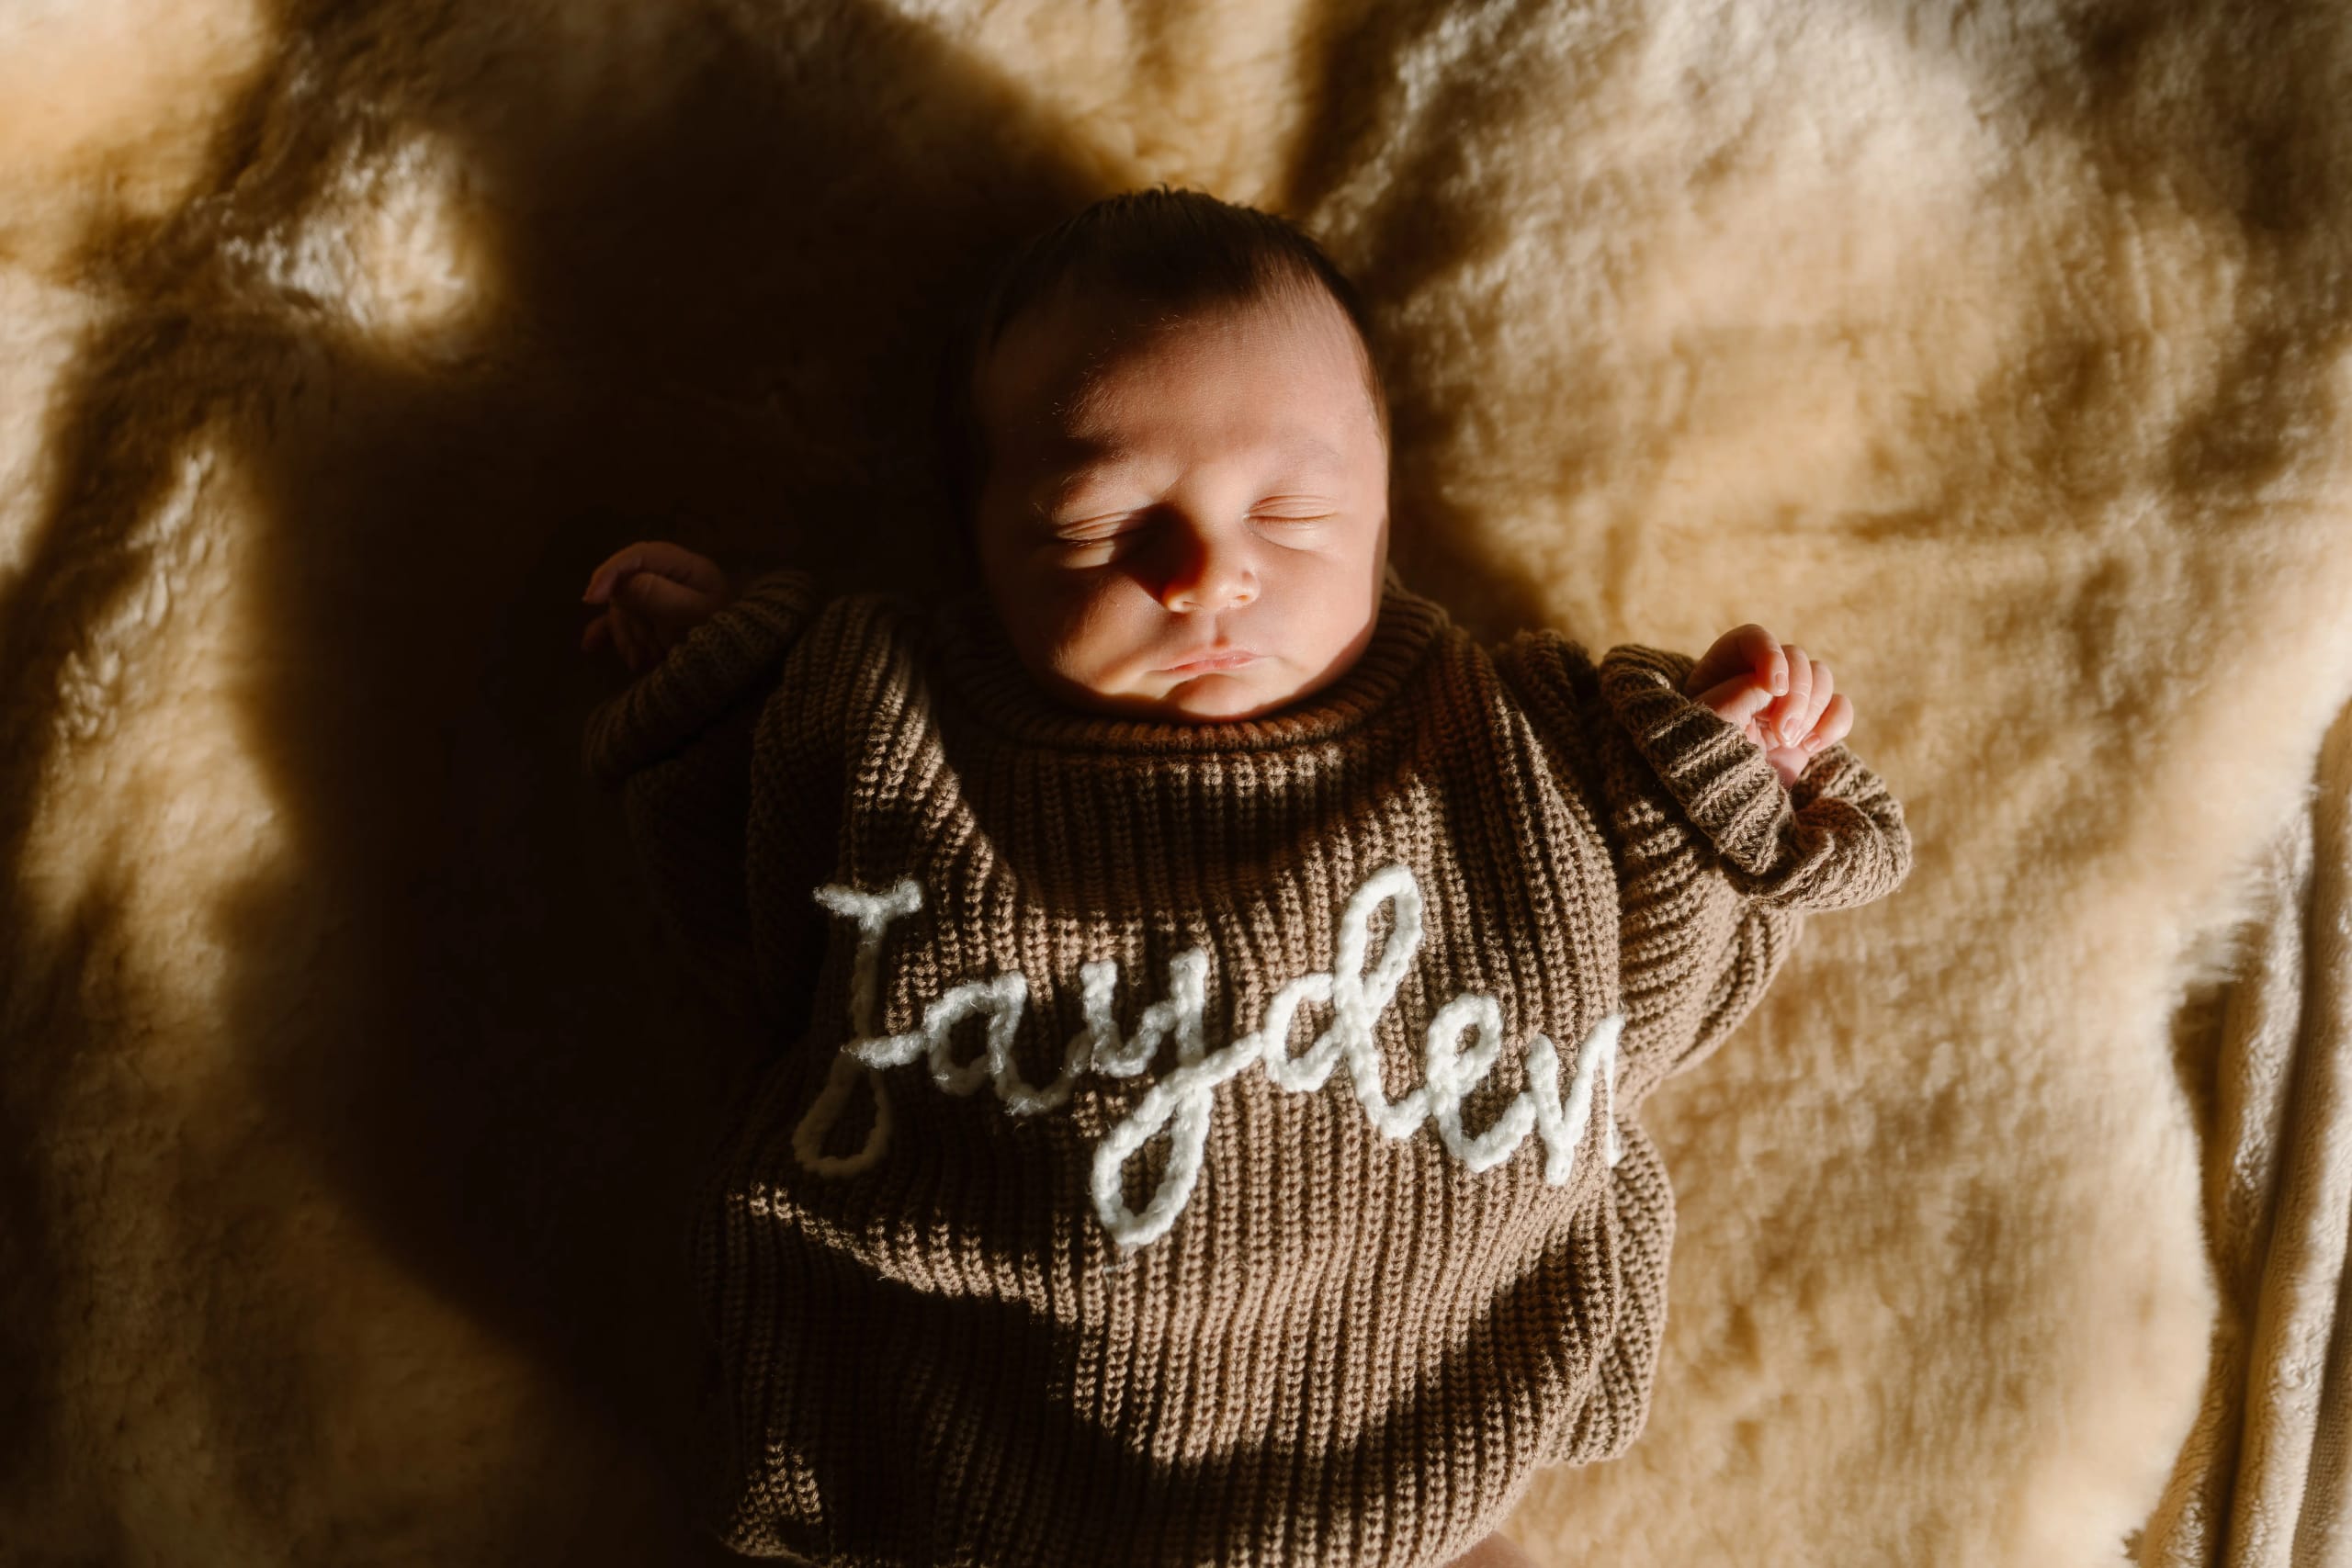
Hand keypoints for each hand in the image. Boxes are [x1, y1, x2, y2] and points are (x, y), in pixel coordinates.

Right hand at [580, 541, 733, 674]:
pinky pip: (624, 623)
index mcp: (686, 567)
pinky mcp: (655, 621)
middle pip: (628, 586)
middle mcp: (671, 578)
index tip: (592, 599)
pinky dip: (612, 635)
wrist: (747, 668)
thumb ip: (659, 595)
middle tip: (646, 651)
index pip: (639, 556)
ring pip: (624, 609)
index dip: (611, 573)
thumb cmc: (728, 636)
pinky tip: (591, 646)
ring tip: (644, 663)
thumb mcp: (696, 613)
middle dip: (629, 620)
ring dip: (628, 636)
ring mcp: (661, 599)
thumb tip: (619, 585)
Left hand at [1680, 623, 1854, 787]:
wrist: (1720, 807)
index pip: (1754, 639)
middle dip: (1795, 695)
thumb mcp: (1711, 720)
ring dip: (1811, 708)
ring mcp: (1788, 704)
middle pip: (1796, 657)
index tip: (1773, 687)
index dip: (1770, 655)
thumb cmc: (1702, 761)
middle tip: (1781, 732)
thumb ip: (1742, 690)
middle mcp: (1759, 680)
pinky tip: (1810, 746)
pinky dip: (1835, 723)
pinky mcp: (1810, 729)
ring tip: (1788, 741)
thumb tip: (1779, 685)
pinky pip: (1840, 708)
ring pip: (1821, 677)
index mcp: (1724, 669)